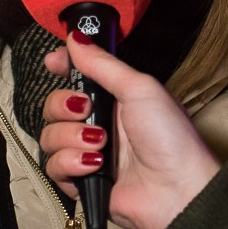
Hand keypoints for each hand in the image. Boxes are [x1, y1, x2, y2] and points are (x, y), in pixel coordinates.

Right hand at [39, 33, 220, 228]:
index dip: (62, 67)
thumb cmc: (170, 138)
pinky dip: (71, 163)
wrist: (177, 190)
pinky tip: (95, 165)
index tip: (54, 62)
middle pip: (54, 105)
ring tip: (100, 144)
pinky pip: (54, 166)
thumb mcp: (139, 89)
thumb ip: (103, 64)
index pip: (76, 77)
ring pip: (50, 136)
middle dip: (64, 105)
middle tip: (87, 110)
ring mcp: (88, 153)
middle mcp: (98, 123)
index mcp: (115, 98)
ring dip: (71, 137)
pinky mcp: (82, 182)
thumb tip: (76, 38)